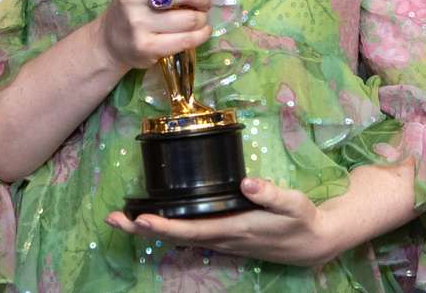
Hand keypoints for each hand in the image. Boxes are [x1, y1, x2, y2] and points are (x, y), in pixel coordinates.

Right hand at [96, 0, 225, 70]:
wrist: (112, 40)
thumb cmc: (139, 3)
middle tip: (202, 2)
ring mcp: (138, 23)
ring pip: (189, 19)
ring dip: (203, 18)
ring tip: (199, 17)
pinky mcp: (146, 47)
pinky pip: (186, 40)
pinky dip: (202, 35)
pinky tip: (201, 31)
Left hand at [104, 178, 339, 266]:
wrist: (313, 243)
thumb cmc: (302, 221)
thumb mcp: (293, 204)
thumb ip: (271, 193)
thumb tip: (247, 181)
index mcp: (235, 229)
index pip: (193, 230)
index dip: (165, 226)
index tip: (141, 219)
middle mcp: (223, 239)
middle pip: (176, 237)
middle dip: (143, 229)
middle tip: (112, 218)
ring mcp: (222, 241)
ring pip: (179, 237)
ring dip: (150, 230)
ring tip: (122, 218)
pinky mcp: (224, 237)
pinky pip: (188, 235)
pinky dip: (166, 228)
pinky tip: (153, 220)